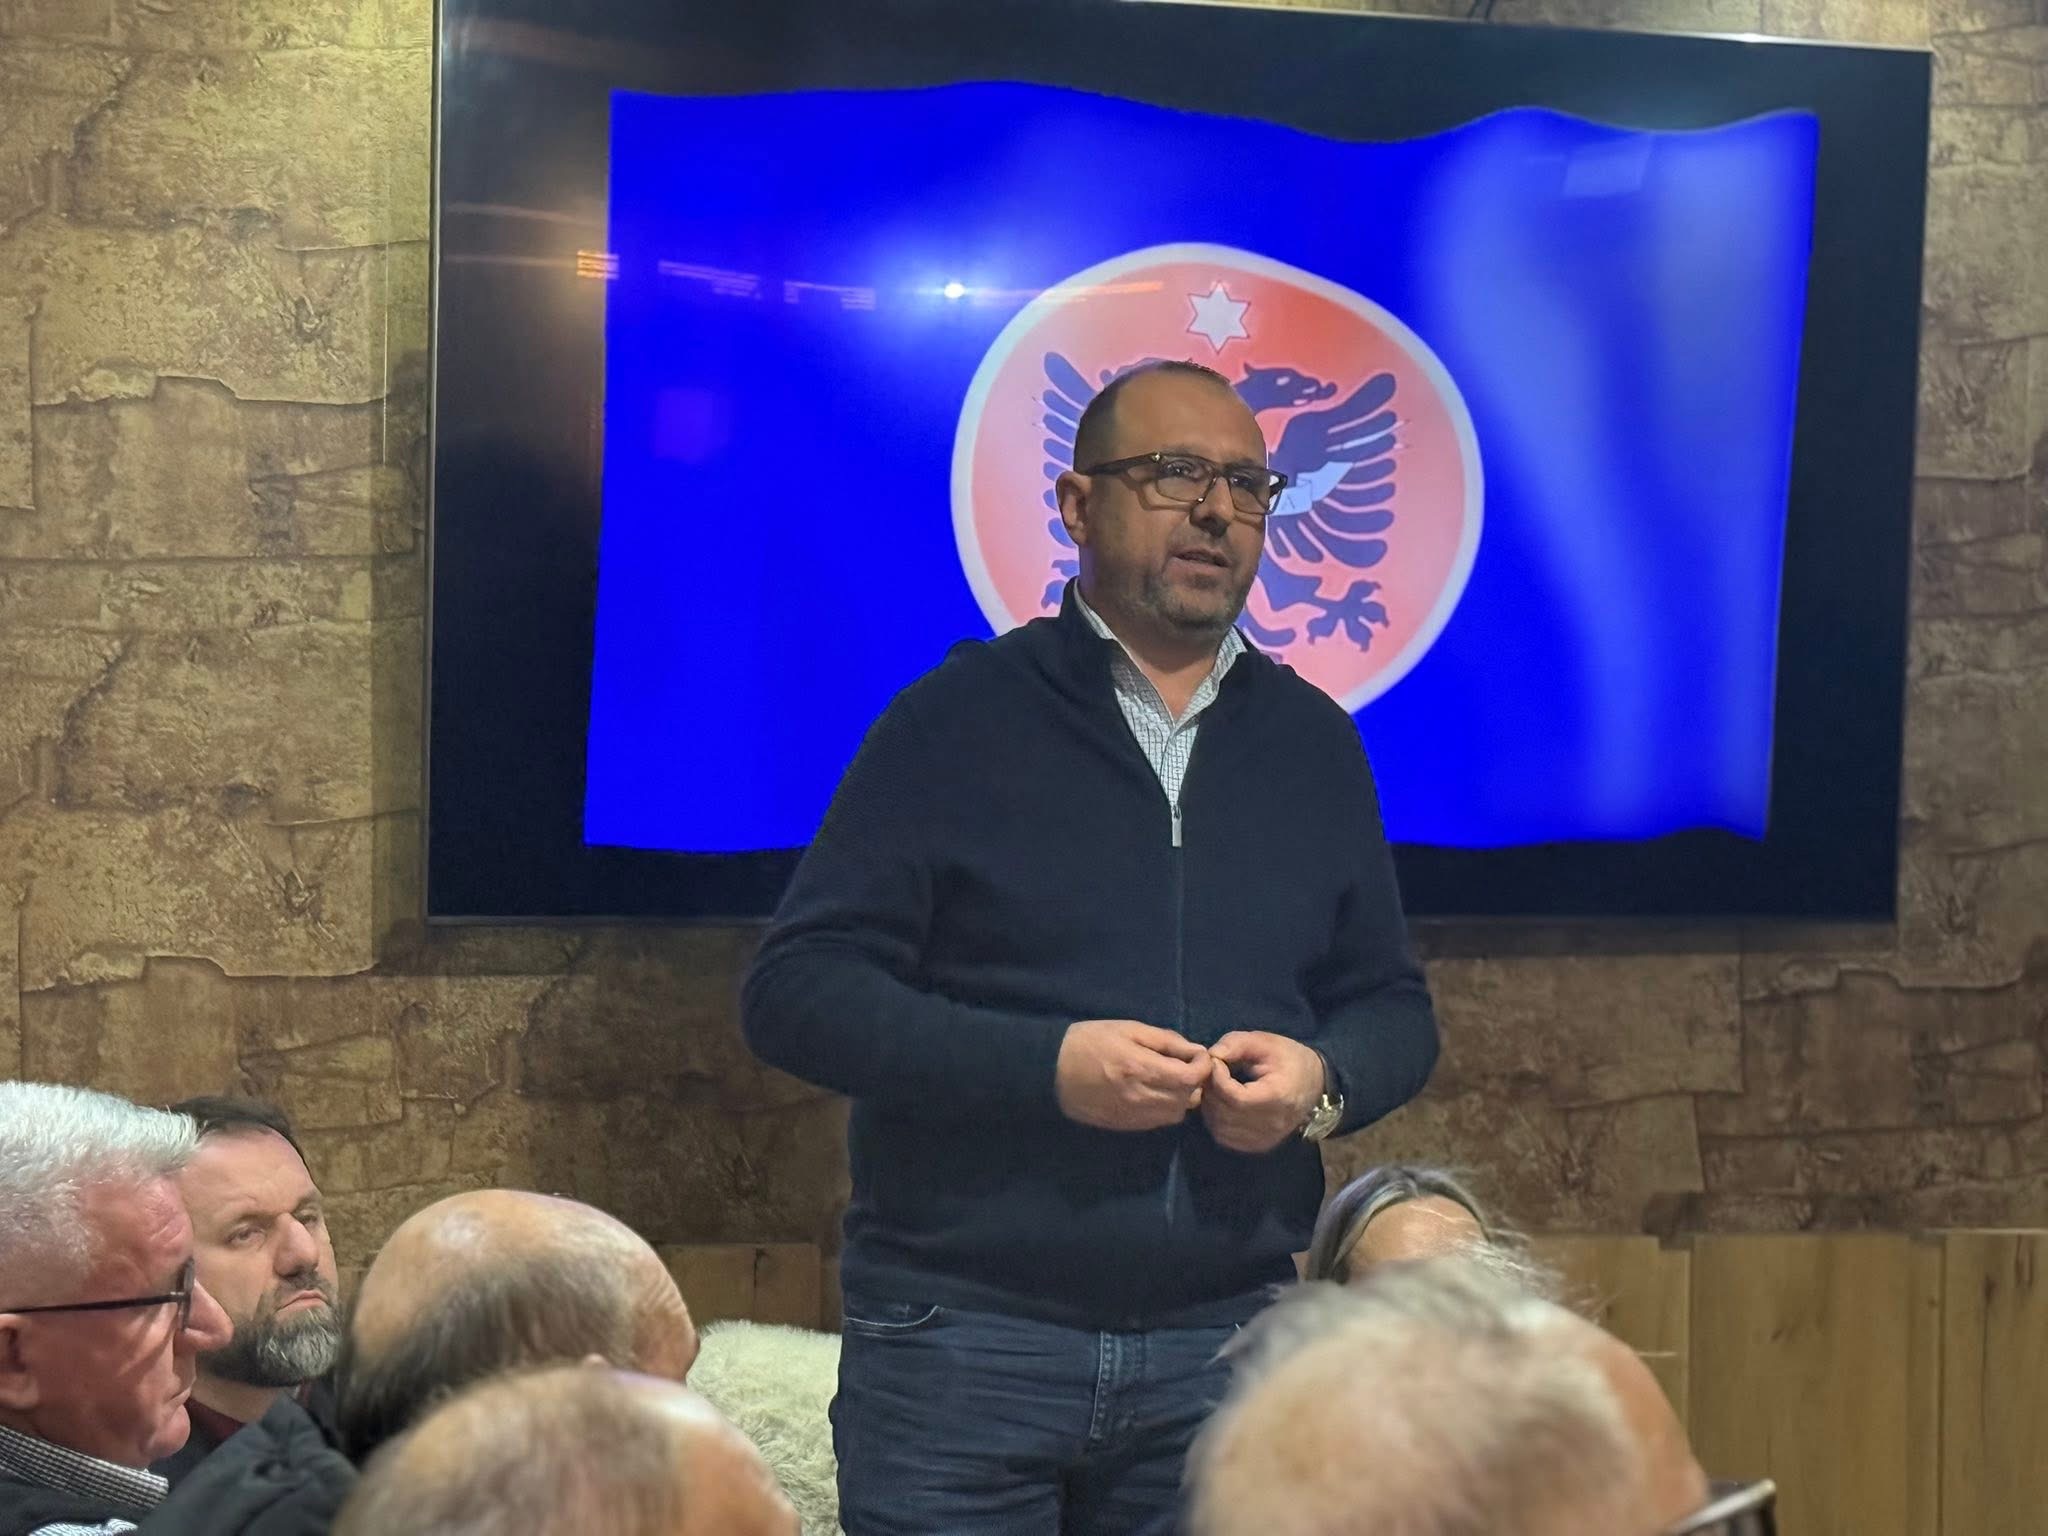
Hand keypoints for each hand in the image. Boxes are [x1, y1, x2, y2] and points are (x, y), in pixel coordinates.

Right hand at [1055, 1020, 1211, 1131]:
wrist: (1050, 1070)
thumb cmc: (1089, 1041)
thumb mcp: (1128, 1029)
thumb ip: (1164, 1040)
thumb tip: (1194, 1049)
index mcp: (1143, 1069)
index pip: (1192, 1077)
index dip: (1203, 1066)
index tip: (1199, 1055)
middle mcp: (1142, 1097)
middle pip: (1188, 1098)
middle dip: (1193, 1081)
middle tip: (1185, 1065)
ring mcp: (1133, 1115)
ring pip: (1176, 1114)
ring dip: (1180, 1097)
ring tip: (1169, 1080)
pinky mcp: (1125, 1126)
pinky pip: (1158, 1122)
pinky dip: (1164, 1108)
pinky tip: (1153, 1092)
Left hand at [1200, 1032, 1324, 1153]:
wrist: (1315, 1082)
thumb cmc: (1289, 1059)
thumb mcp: (1264, 1042)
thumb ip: (1236, 1044)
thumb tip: (1211, 1056)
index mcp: (1278, 1097)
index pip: (1235, 1097)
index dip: (1217, 1079)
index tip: (1216, 1062)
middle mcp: (1272, 1124)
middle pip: (1225, 1114)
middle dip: (1210, 1091)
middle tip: (1211, 1073)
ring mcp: (1266, 1138)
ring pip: (1221, 1129)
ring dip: (1210, 1107)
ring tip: (1216, 1087)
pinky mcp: (1260, 1145)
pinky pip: (1226, 1138)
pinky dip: (1216, 1121)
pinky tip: (1221, 1103)